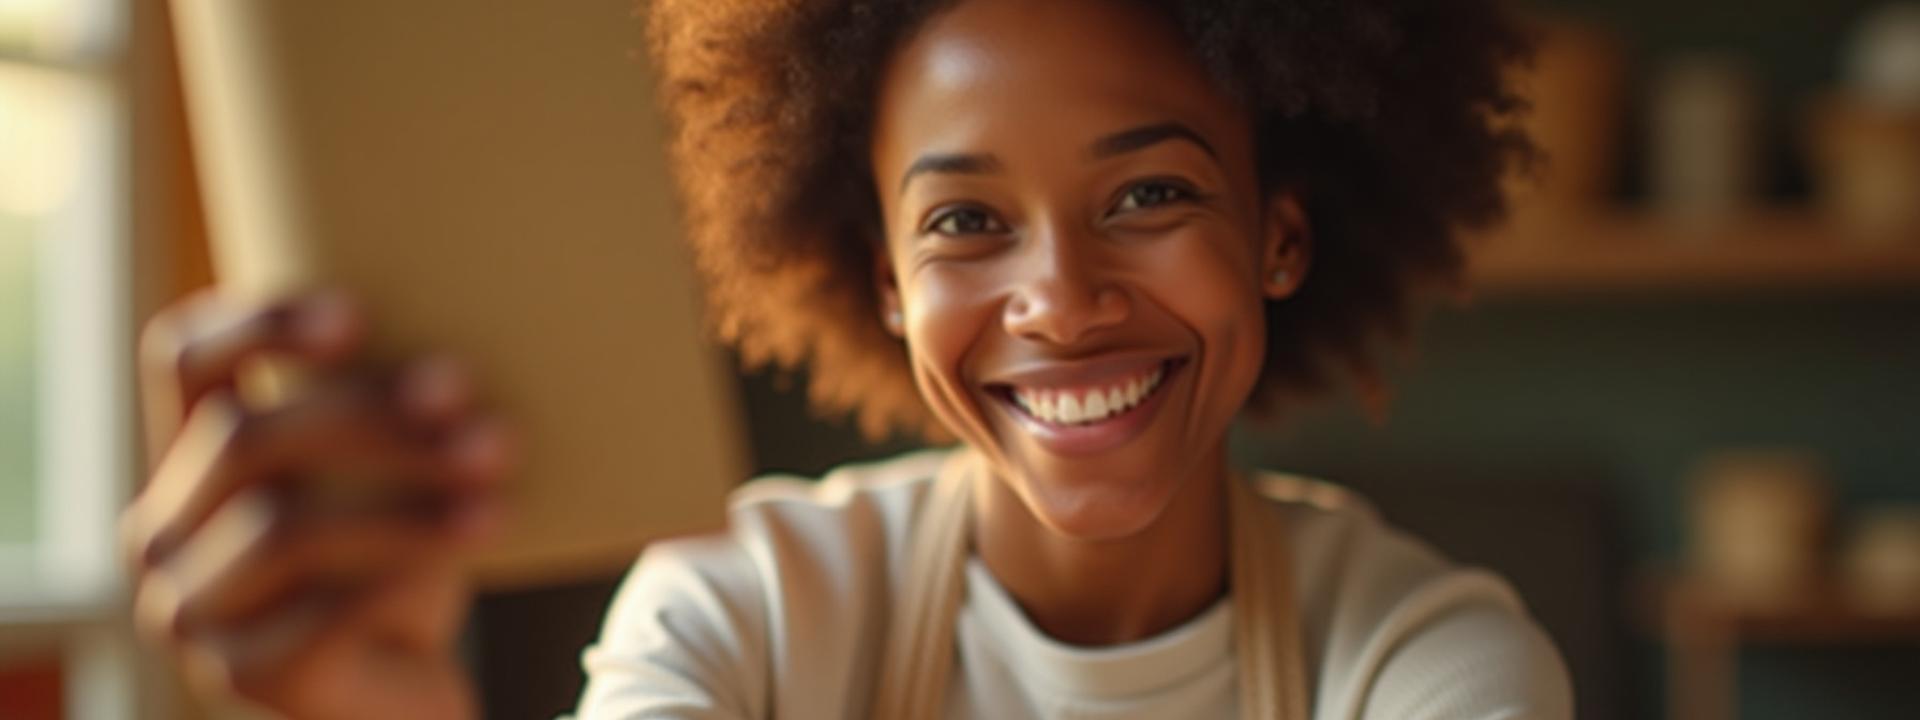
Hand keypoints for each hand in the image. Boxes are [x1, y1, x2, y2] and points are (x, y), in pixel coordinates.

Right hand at [122, 289, 514, 719]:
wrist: (401, 691)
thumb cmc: (395, 561)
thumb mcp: (382, 478)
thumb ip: (378, 415)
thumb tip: (450, 370)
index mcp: (187, 462)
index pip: (181, 360)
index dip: (258, 325)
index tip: (358, 318)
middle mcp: (162, 534)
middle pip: (243, 438)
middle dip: (368, 416)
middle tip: (470, 406)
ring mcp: (191, 612)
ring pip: (284, 528)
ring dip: (404, 502)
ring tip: (495, 491)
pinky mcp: (244, 676)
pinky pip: (324, 610)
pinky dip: (404, 571)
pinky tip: (470, 546)